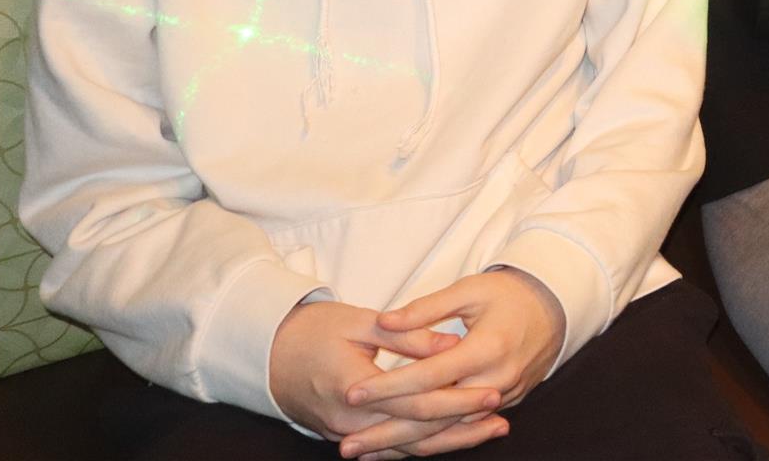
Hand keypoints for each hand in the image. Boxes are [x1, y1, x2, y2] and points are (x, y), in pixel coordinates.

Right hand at [269, 299, 493, 446]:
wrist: (268, 354)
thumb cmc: (313, 329)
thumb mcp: (359, 322)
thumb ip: (407, 334)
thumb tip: (452, 343)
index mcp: (353, 387)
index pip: (415, 401)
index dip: (456, 399)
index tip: (491, 391)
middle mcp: (350, 419)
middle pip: (416, 432)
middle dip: (462, 427)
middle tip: (501, 419)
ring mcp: (347, 432)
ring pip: (407, 447)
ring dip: (451, 441)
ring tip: (492, 431)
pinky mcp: (350, 434)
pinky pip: (393, 447)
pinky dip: (426, 444)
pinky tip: (456, 438)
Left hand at [342, 270, 566, 458]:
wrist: (556, 307)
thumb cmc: (509, 294)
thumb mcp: (469, 290)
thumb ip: (426, 308)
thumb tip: (385, 320)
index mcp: (486, 348)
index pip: (428, 375)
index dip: (388, 386)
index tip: (353, 393)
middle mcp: (496, 380)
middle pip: (434, 416)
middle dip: (388, 432)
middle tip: (347, 445)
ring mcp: (502, 396)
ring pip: (447, 430)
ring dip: (404, 444)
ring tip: (364, 452)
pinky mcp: (504, 404)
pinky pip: (461, 429)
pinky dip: (429, 441)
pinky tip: (399, 447)